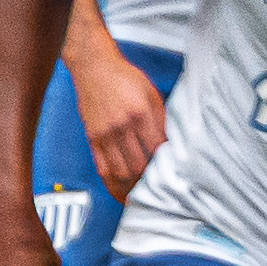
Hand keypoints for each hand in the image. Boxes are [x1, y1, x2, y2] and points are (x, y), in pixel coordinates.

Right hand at [72, 39, 168, 195]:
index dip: (165, 165)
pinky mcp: (93, 138)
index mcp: (140, 113)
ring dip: (132, 189)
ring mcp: (105, 134)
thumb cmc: (124, 77)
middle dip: (150, 182)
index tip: (173, 174)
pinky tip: (120, 193)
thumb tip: (171, 144)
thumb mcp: (151, 92)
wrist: (94, 67)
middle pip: (139, 165)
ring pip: (121, 172)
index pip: (157, 149)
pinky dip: (112, 185)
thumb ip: (161, 118)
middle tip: (160, 191)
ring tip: (142, 198)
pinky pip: (102, 168)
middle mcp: (122, 125)